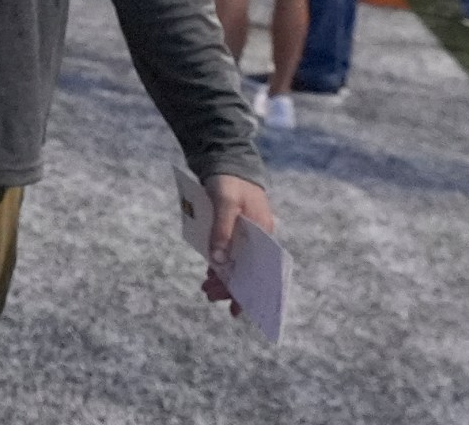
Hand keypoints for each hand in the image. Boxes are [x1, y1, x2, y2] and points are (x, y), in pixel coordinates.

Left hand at [200, 175, 276, 316]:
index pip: (257, 268)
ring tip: (206, 289)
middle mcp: (256, 236)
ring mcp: (245, 234)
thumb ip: (222, 229)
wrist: (226, 160)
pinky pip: (228, 251)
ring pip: (236, 262)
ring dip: (222, 277)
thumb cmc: (229, 181)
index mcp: (262, 232)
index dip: (247, 290)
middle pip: (245, 268)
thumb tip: (218, 260)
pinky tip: (210, 273)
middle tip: (209, 296)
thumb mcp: (225, 202)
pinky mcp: (234, 229)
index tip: (237, 308)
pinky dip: (219, 263)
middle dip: (229, 286)